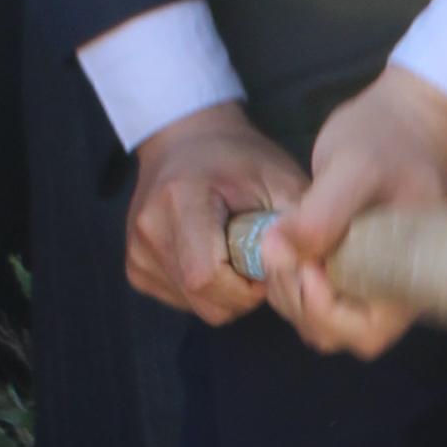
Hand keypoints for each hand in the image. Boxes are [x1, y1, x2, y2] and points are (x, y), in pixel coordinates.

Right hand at [126, 97, 302, 321]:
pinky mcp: (135, 267)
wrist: (185, 140)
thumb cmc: (239, 159)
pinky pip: (181, 301)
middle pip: (204, 300)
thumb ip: (301, 226)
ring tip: (231, 248)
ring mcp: (137, 250)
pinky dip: (205, 289)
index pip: (207, 277)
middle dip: (241, 293)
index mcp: (181, 200)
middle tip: (255, 256)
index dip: (247, 286)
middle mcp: (149, 229)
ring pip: (195, 306)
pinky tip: (210, 254)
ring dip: (225, 291)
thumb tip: (311, 274)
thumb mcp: (280, 179)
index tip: (266, 262)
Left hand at [257, 65, 446, 360]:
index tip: (308, 264)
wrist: (404, 115)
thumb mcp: (353, 169)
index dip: (327, 311)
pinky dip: (290, 278)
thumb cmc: (390, 139)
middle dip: (299, 300)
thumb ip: (319, 215)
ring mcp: (370, 281)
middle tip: (284, 251)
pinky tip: (286, 241)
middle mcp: (392, 290)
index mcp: (409, 277)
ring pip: (319, 319)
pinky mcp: (348, 267)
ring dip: (289, 291)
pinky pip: (314, 295)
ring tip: (283, 242)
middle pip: (338, 333)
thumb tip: (275, 250)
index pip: (367, 333)